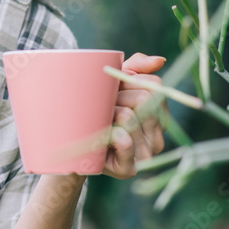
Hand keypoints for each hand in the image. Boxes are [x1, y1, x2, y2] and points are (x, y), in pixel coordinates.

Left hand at [103, 52, 169, 178]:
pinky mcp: (128, 169)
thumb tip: (160, 60)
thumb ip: (136, 68)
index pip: (153, 85)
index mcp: (158, 116)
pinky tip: (106, 134)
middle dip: (116, 97)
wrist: (68, 144)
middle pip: (143, 98)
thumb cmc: (93, 110)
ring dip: (108, 113)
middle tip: (101, 108)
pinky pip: (126, 142)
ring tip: (97, 121)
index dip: (127, 81)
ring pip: (131, 117)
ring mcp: (146, 154)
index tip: (112, 90)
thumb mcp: (112, 85)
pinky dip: (114, 135)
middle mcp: (157, 137)